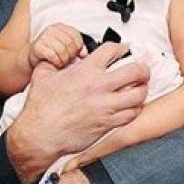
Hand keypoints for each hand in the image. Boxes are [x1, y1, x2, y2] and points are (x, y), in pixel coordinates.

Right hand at [7, 42, 149, 183]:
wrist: (40, 135)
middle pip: (135, 71)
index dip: (122, 48)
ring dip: (143, 90)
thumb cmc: (40, 108)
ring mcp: (106, 106)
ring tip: (141, 89)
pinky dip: (135, 109)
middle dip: (143, 69)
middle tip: (143, 71)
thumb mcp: (42, 75)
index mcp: (85, 71)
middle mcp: (99, 87)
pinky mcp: (108, 123)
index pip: (112, 50)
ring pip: (138, 94)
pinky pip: (132, 114)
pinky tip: (132, 107)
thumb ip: (52, 62)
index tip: (125, 51)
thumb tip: (54, 55)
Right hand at [29, 23, 84, 68]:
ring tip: (63, 62)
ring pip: (61, 49)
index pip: (76, 35)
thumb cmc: (52, 51)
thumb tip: (84, 53)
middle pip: (69, 43)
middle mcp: (51, 29)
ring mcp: (43, 37)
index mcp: (60, 27)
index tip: (77, 54)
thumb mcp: (66, 47)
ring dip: (64, 59)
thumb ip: (77, 48)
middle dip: (71, 54)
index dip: (79, 47)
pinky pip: (52, 55)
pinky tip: (56, 63)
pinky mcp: (37, 47)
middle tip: (69, 60)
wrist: (34, 57)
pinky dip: (57, 62)